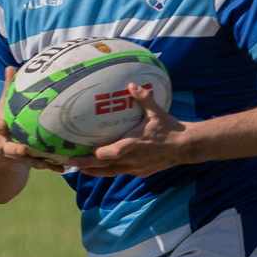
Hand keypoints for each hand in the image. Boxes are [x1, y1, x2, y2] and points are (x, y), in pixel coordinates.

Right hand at [0, 69, 67, 171]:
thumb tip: (10, 65)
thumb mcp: (1, 108)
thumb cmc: (0, 124)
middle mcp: (4, 145)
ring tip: (46, 163)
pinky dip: (49, 166)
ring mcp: (14, 156)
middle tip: (22, 149)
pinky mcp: (25, 163)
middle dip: (14, 149)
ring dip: (35, 162)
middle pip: (8, 148)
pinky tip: (62, 168)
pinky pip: (38, 164)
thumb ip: (6, 89)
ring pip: (25, 161)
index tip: (2, 123)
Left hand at [66, 83, 193, 177]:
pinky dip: (109, 171)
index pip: (111, 153)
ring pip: (111, 173)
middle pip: (105, 166)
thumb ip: (143, 98)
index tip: (84, 150)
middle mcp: (133, 159)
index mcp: (134, 144)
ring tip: (80, 169)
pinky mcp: (141, 172)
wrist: (186, 146)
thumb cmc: (170, 128)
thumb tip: (131, 84)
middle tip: (71, 162)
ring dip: (95, 172)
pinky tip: (101, 168)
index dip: (97, 154)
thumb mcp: (157, 111)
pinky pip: (121, 172)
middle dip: (86, 165)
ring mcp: (136, 168)